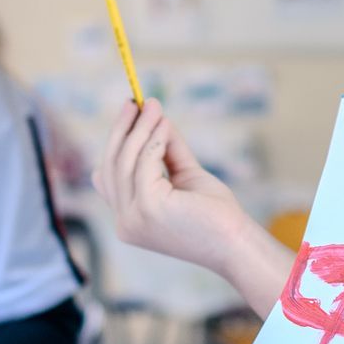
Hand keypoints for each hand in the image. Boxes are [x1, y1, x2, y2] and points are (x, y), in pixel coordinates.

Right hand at [94, 99, 256, 275]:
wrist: (236, 241)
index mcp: (128, 220)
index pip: (107, 177)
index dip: (115, 142)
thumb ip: (167, 151)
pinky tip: (165, 125)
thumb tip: (157, 117)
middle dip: (122, 130)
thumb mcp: (185, 176)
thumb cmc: (214, 214)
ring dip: (140, 129)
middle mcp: (124, 222)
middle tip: (136, 102)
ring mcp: (133, 218)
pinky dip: (153, 140)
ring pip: (125, 161)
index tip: (129, 114)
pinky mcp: (149, 207)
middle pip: (110, 166)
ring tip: (154, 107)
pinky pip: (144, 163)